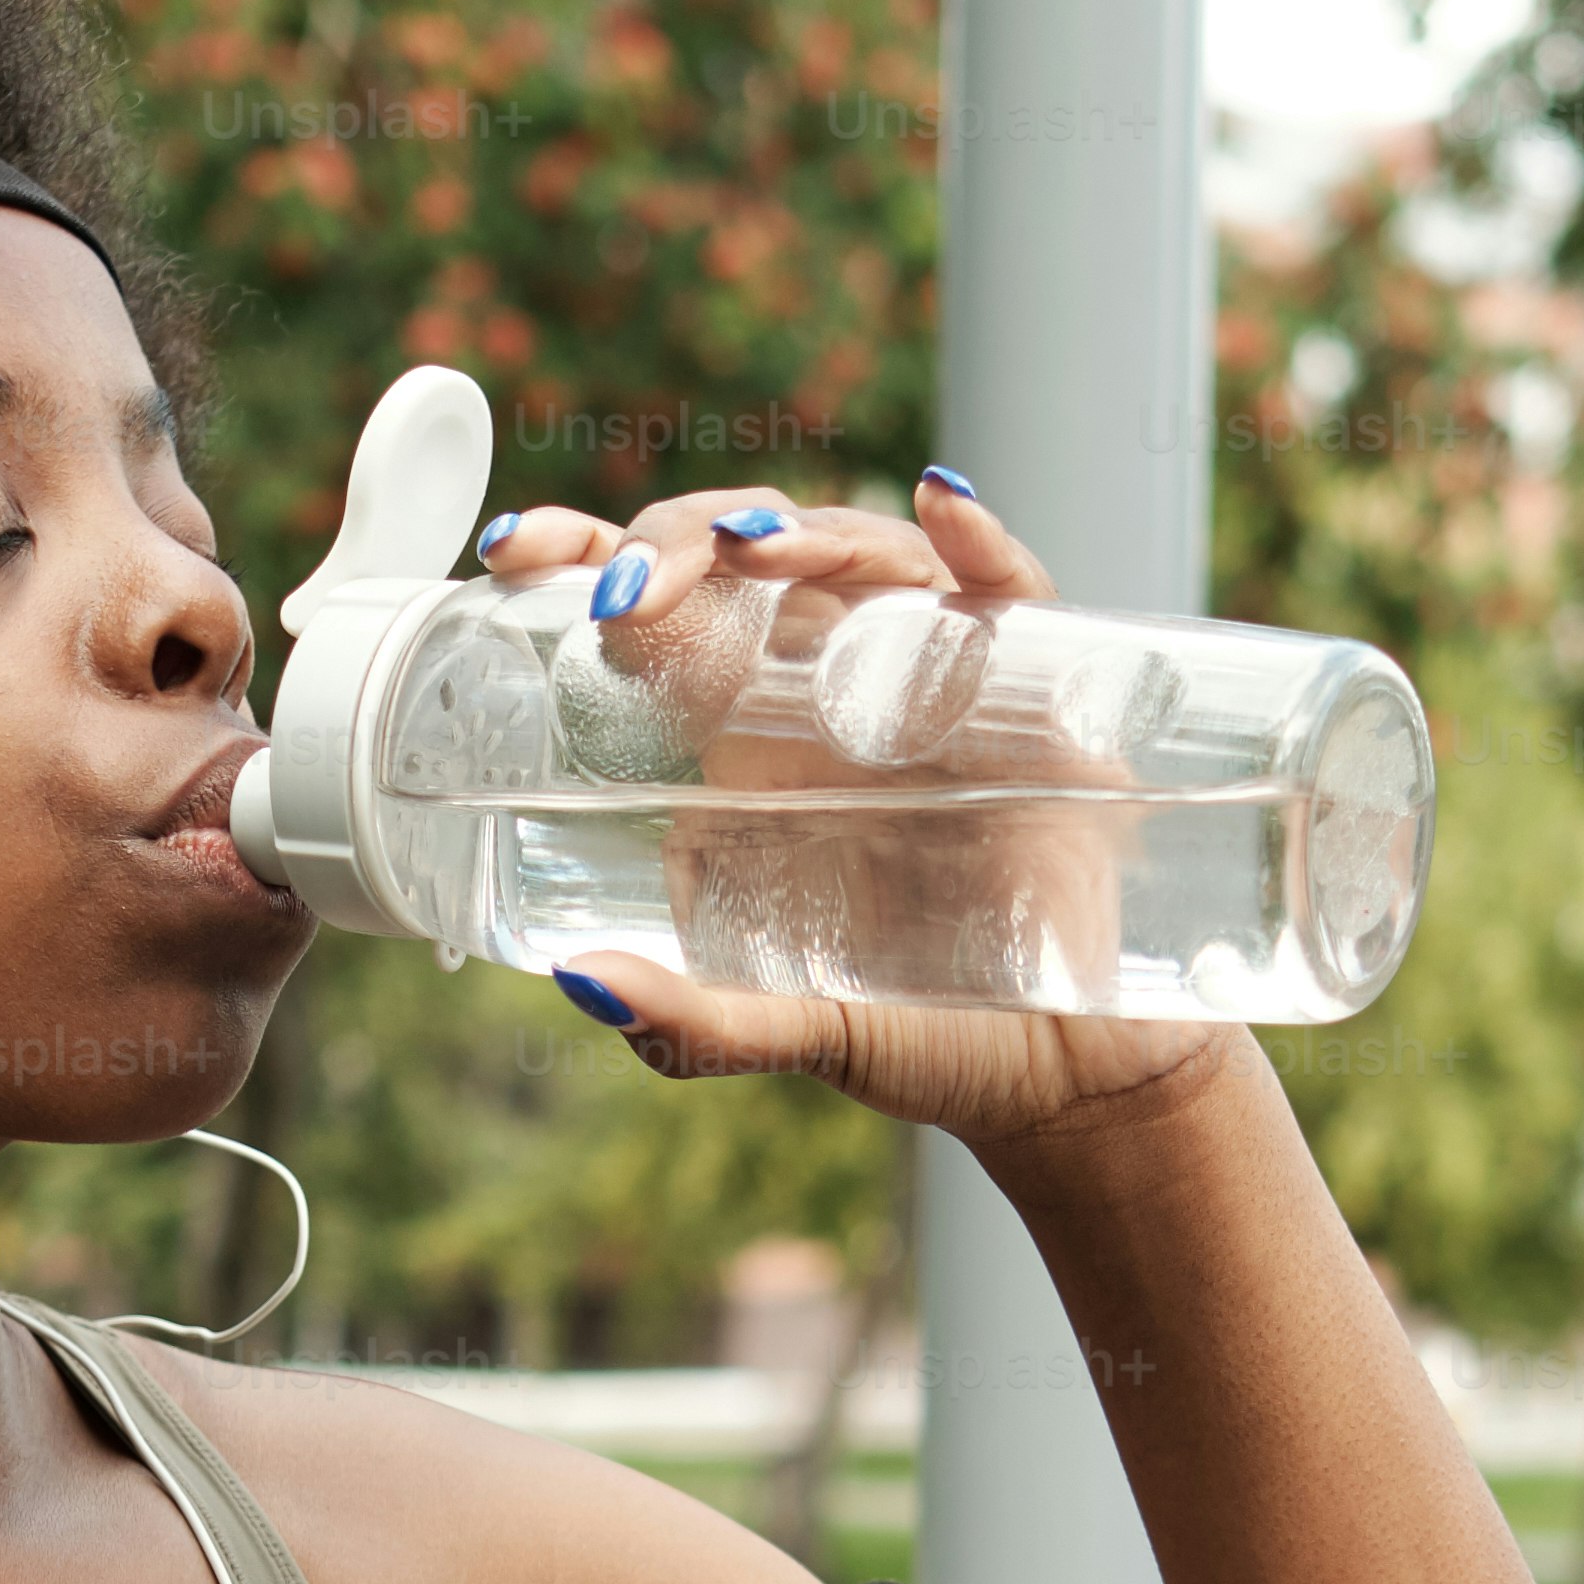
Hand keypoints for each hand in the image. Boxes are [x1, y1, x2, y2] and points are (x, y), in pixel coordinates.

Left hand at [477, 468, 1232, 1152]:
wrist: (1068, 1076)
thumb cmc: (925, 1035)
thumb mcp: (790, 1031)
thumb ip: (691, 1025)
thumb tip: (584, 981)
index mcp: (749, 739)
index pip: (660, 606)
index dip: (585, 553)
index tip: (514, 552)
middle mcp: (835, 690)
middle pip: (752, 556)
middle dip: (677, 538)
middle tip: (623, 584)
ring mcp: (939, 681)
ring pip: (869, 556)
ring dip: (809, 533)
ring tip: (755, 552)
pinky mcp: (1043, 696)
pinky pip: (1012, 594)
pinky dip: (980, 542)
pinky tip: (945, 507)